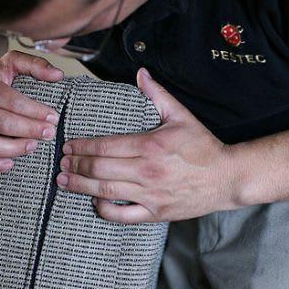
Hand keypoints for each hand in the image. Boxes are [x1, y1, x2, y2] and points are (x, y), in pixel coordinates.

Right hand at [0, 50, 62, 173]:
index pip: (12, 102)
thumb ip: (36, 64)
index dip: (35, 111)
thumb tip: (58, 75)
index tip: (53, 117)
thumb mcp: (13, 62)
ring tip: (33, 146)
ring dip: (14, 148)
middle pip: (2, 124)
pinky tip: (9, 164)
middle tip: (49, 133)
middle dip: (30, 130)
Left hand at [56, 68, 242, 221]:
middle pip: (99, 169)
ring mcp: (150, 194)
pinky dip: (104, 209)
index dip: (82, 147)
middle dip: (75, 165)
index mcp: (150, 146)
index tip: (67, 145)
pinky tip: (93, 200)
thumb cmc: (203, 146)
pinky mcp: (155, 212)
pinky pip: (122, 215)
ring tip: (63, 180)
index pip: (105, 146)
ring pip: (105, 192)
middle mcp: (147, 171)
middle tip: (61, 162)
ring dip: (80, 186)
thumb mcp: (181, 116)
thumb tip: (140, 73)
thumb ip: (157, 95)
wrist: (228, 178)